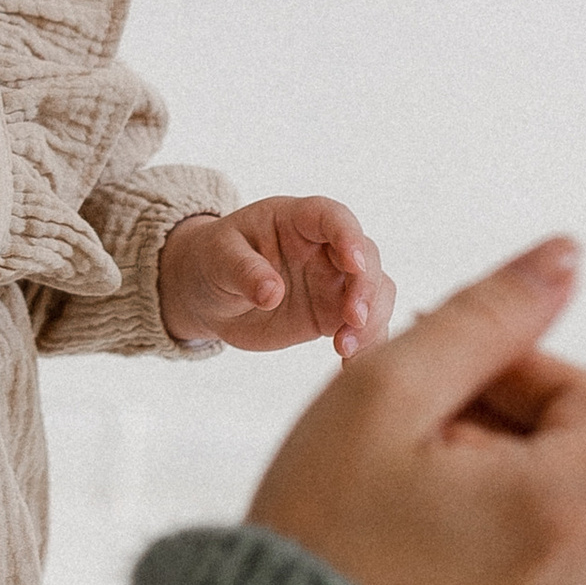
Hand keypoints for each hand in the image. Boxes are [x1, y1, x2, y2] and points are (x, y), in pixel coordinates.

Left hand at [159, 197, 396, 357]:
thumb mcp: (219, 259)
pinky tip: (350, 367)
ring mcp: (332, 282)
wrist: (209, 298)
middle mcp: (324, 248)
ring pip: (376, 292)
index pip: (333, 217)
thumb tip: (271, 293)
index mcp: (296, 220)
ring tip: (345, 349)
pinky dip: (366, 346)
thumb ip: (244, 271)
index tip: (354, 264)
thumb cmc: (213, 262)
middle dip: (366, 287)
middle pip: (366, 257)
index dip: (349, 236)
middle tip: (353, 319)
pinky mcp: (332, 315)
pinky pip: (364, 327)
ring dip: (372, 319)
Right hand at [246, 236, 585, 584]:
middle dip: (518, 404)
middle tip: (415, 433)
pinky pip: (560, 546)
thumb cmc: (318, 532)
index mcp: (567, 502)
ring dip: (506, 468)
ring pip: (577, 485)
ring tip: (409, 506)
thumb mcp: (375, 396)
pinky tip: (426, 554)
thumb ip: (486, 315)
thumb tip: (570, 258)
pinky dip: (505, 528)